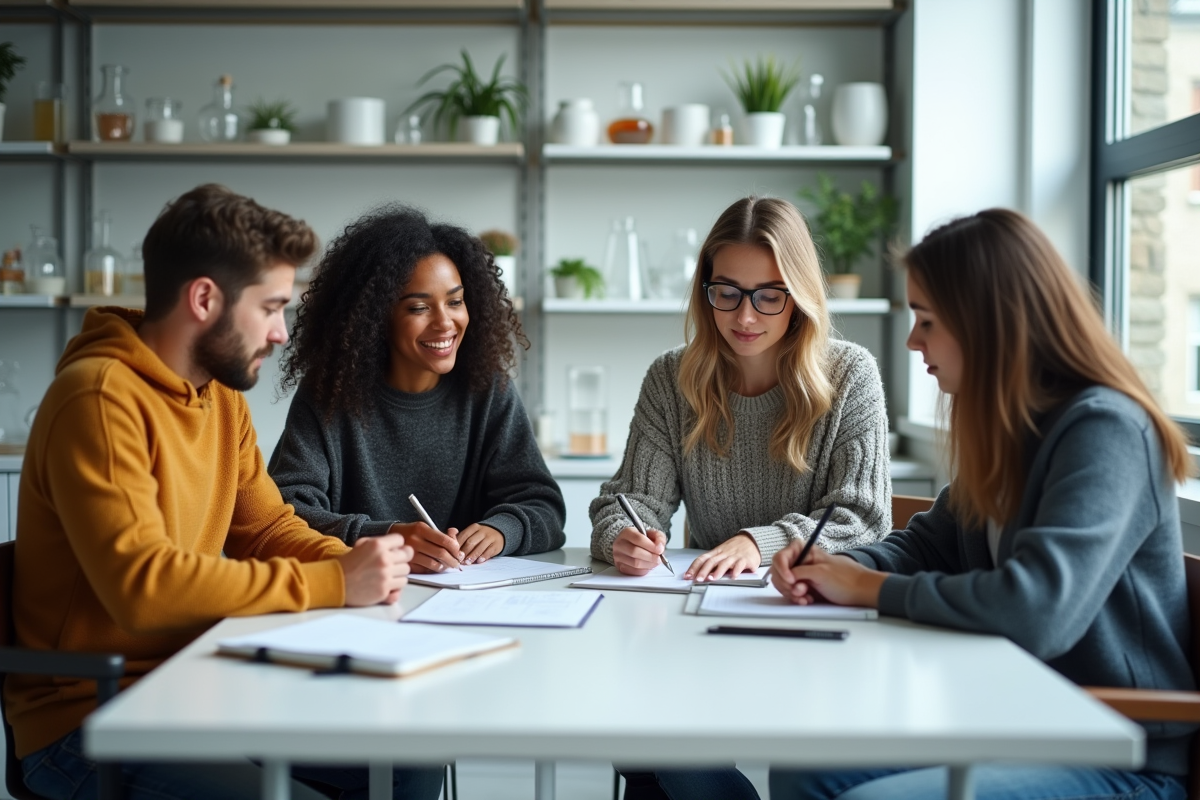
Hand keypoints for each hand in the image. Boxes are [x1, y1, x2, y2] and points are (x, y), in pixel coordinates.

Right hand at [337, 533, 412, 605]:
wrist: (334, 582)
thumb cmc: (346, 565)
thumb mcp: (361, 545)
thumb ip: (380, 543)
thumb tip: (396, 546)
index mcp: (378, 545)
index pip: (401, 540)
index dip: (397, 545)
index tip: (394, 550)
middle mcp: (384, 559)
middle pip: (407, 556)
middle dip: (400, 559)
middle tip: (393, 563)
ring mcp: (385, 576)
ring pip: (406, 573)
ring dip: (398, 574)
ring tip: (386, 575)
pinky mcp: (384, 591)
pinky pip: (400, 589)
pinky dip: (395, 588)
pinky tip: (387, 586)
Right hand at [389, 521, 462, 573]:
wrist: (389, 536)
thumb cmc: (410, 533)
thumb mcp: (424, 528)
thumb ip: (440, 533)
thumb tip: (455, 534)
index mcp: (421, 529)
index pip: (444, 540)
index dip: (455, 548)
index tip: (459, 552)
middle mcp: (415, 540)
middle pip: (440, 553)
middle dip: (453, 560)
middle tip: (457, 562)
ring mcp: (410, 553)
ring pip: (433, 564)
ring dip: (444, 567)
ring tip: (447, 566)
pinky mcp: (407, 564)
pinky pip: (424, 570)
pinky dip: (433, 570)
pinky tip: (435, 567)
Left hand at [454, 523, 503, 564]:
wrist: (499, 532)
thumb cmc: (480, 536)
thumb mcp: (472, 533)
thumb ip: (461, 538)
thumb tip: (449, 547)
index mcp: (473, 527)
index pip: (463, 536)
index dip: (457, 546)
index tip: (452, 554)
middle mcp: (482, 531)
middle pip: (471, 542)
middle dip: (464, 552)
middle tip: (459, 561)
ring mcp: (490, 537)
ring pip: (480, 547)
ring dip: (472, 556)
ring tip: (467, 563)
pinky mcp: (496, 544)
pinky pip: (489, 551)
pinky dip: (483, 556)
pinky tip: (479, 561)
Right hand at [612, 526, 667, 575]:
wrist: (631, 546)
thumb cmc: (642, 540)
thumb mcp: (652, 534)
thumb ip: (659, 538)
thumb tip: (660, 548)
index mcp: (627, 532)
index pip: (638, 539)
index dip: (651, 546)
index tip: (659, 550)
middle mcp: (619, 544)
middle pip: (635, 552)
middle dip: (650, 557)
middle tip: (659, 559)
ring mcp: (618, 556)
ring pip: (635, 563)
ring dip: (648, 565)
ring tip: (655, 562)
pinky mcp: (620, 567)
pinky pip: (633, 572)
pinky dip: (644, 570)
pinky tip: (648, 566)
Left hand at [685, 533, 760, 580]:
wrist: (751, 540)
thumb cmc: (734, 549)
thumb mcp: (721, 553)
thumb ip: (712, 563)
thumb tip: (698, 575)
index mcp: (716, 553)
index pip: (702, 559)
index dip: (694, 567)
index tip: (687, 576)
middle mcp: (724, 554)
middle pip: (711, 562)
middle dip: (703, 571)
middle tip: (698, 580)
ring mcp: (734, 556)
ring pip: (724, 563)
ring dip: (718, 571)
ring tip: (712, 579)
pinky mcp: (746, 559)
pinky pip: (740, 565)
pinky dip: (737, 571)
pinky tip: (734, 576)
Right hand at [770, 539, 885, 607]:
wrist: (862, 592)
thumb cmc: (847, 579)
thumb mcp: (821, 573)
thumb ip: (800, 572)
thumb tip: (786, 576)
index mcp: (805, 551)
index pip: (781, 557)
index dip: (782, 569)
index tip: (790, 580)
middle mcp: (802, 562)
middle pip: (779, 572)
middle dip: (786, 584)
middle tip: (799, 591)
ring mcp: (803, 576)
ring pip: (784, 584)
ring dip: (792, 593)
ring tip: (805, 597)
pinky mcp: (806, 588)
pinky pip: (792, 593)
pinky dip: (797, 598)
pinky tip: (807, 600)